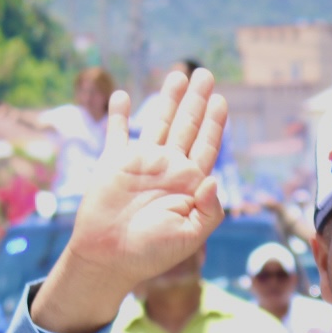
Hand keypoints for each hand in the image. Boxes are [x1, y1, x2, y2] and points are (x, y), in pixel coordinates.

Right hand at [31, 69, 228, 332]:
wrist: (110, 259)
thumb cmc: (152, 253)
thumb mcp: (192, 235)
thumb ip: (210, 208)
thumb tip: (213, 178)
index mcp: (189, 183)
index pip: (207, 145)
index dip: (215, 122)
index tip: (221, 100)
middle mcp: (168, 168)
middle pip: (187, 125)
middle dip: (197, 100)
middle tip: (205, 73)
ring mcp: (142, 163)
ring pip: (158, 122)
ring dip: (168, 99)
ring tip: (178, 74)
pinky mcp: (114, 163)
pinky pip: (118, 133)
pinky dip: (119, 114)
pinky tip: (122, 94)